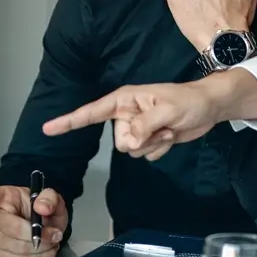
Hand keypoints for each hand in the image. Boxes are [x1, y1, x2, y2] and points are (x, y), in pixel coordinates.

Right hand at [0, 185, 68, 256]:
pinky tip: (44, 251)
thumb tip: (42, 207)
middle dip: (36, 235)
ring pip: (15, 248)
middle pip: (10, 229)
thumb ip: (50, 199)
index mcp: (4, 197)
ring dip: (40, 248)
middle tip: (54, 234)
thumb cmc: (43, 209)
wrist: (47, 226)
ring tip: (51, 241)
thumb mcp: (52, 198)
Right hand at [44, 80, 218, 159]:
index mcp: (124, 100)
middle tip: (161, 126)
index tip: (48, 128)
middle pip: (118, 140)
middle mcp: (126, 115)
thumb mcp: (167, 111)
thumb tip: (129, 140)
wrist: (208, 109)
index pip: (91, 112)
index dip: (69, 121)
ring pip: (131, 151)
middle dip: (140, 139)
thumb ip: (145, 125)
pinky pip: (144, 155)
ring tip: (167, 128)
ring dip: (152, 144)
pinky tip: (170, 136)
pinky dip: (159, 149)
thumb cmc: (188, 101)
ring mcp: (137, 128)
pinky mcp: (149, 139)